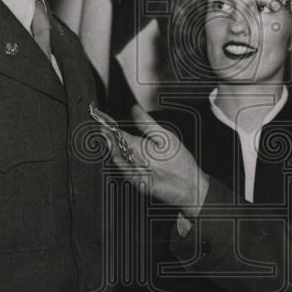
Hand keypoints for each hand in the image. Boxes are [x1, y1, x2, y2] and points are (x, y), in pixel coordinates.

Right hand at [93, 104, 209, 215]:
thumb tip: (135, 109)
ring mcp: (136, 170)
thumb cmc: (180, 161)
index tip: (101, 117)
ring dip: (113, 150)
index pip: (121, 134)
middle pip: (117, 146)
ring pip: (120, 159)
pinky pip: (128, 173)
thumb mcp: (164, 137)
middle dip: (108, 138)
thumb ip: (148, 124)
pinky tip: (119, 157)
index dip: (111, 126)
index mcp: (140, 146)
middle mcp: (136, 157)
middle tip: (102, 129)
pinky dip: (123, 165)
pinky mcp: (140, 182)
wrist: (190, 182)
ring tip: (109, 139)